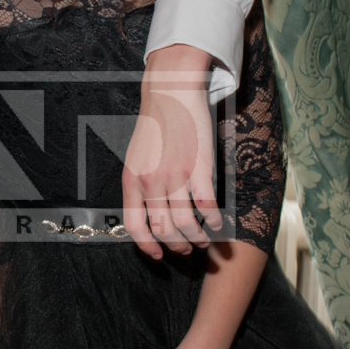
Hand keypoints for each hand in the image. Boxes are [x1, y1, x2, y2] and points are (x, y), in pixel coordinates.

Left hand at [122, 45, 221, 259]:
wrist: (171, 93)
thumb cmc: (155, 126)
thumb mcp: (136, 158)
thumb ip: (140, 185)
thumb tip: (147, 213)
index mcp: (131, 180)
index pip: (134, 225)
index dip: (146, 246)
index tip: (158, 255)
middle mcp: (151, 182)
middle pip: (163, 230)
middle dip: (176, 246)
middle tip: (186, 249)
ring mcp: (175, 176)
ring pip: (186, 224)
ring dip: (197, 238)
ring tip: (204, 240)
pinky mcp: (199, 169)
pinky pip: (207, 206)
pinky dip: (214, 221)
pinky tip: (218, 224)